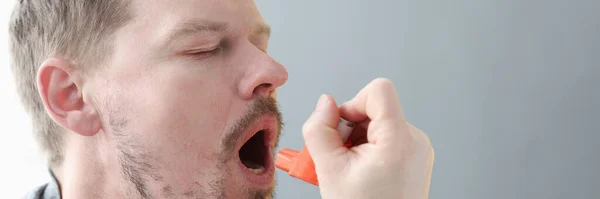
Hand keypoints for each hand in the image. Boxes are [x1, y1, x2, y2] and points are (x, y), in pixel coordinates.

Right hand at [302, 78, 433, 198]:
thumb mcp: (329, 170)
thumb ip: (319, 130)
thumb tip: (324, 103)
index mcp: (399, 140)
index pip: (379, 90)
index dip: (353, 102)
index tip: (340, 127)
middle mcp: (415, 140)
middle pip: (375, 109)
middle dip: (349, 129)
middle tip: (336, 158)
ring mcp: (418, 150)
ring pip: (378, 125)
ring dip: (356, 142)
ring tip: (348, 170)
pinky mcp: (415, 158)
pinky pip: (386, 139)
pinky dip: (368, 151)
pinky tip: (360, 172)